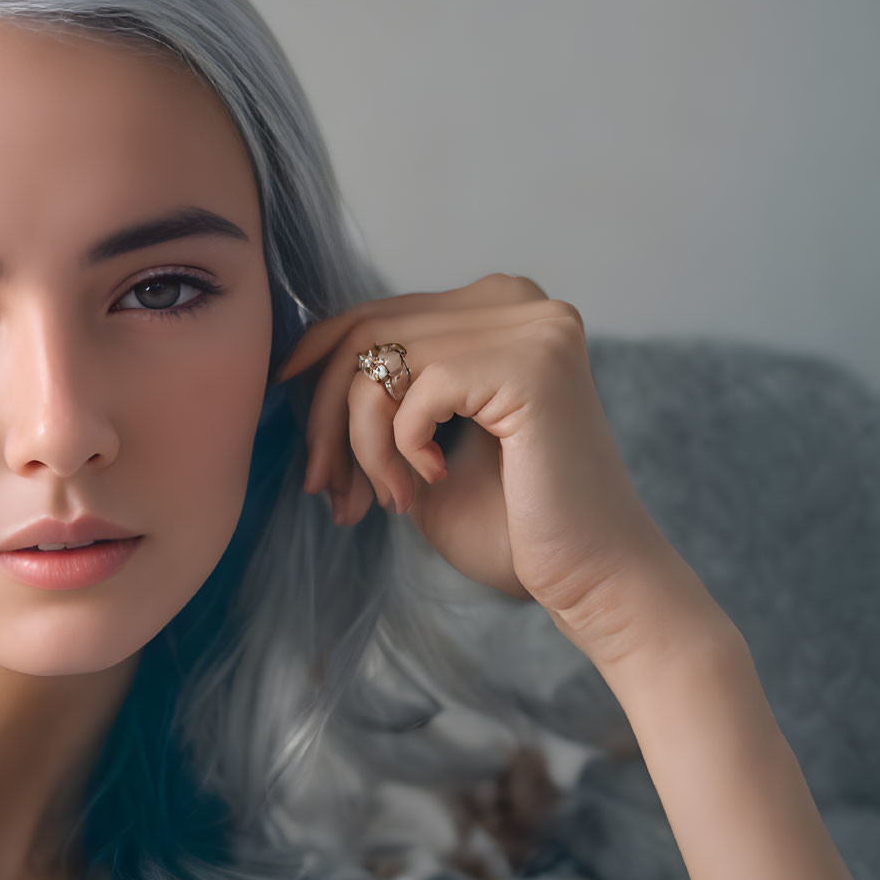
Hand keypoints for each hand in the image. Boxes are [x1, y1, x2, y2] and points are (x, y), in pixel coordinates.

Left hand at [273, 273, 692, 667]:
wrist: (591, 579)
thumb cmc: (513, 525)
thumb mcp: (421, 445)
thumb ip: (381, 397)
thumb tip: (296, 367)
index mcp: (497, 308)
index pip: (376, 315)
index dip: (316, 364)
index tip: (288, 416)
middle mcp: (518, 300)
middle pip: (366, 332)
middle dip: (324, 416)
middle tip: (324, 488)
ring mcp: (531, 326)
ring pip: (377, 362)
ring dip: (359, 446)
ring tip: (384, 501)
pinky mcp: (530, 363)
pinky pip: (412, 392)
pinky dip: (398, 448)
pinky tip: (432, 482)